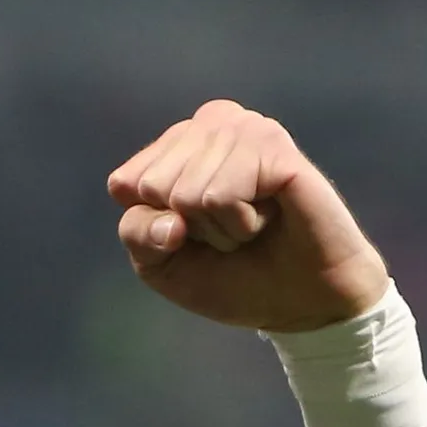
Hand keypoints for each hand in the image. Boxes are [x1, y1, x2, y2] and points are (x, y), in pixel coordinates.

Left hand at [106, 100, 388, 331]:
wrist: (302, 302)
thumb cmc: (233, 276)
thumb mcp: (161, 264)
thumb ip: (137, 233)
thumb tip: (170, 216)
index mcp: (177, 142)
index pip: (125, 184)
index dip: (155, 228)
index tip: (196, 235)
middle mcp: (211, 123)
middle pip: (152, 186)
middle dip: (190, 227)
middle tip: (232, 230)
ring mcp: (244, 128)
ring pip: (186, 193)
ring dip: (220, 229)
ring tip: (254, 225)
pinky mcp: (273, 145)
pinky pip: (220, 195)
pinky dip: (241, 224)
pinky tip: (271, 216)